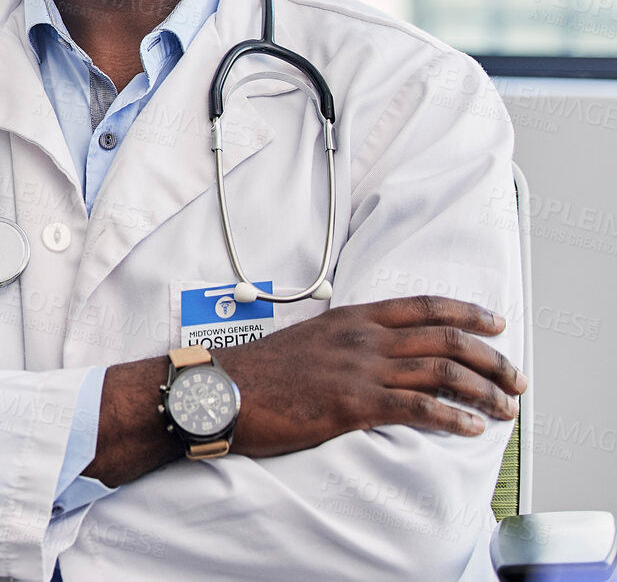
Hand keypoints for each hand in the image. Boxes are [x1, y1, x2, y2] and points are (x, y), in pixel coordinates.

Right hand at [215, 294, 525, 457]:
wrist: (219, 391)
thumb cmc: (255, 373)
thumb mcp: (305, 342)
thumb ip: (342, 343)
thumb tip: (367, 356)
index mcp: (350, 318)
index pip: (423, 306)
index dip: (467, 313)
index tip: (496, 324)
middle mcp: (362, 338)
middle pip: (446, 340)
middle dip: (491, 359)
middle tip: (515, 378)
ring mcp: (359, 369)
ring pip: (442, 373)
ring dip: (483, 391)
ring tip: (505, 408)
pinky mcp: (353, 403)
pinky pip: (419, 408)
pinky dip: (453, 417)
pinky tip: (470, 427)